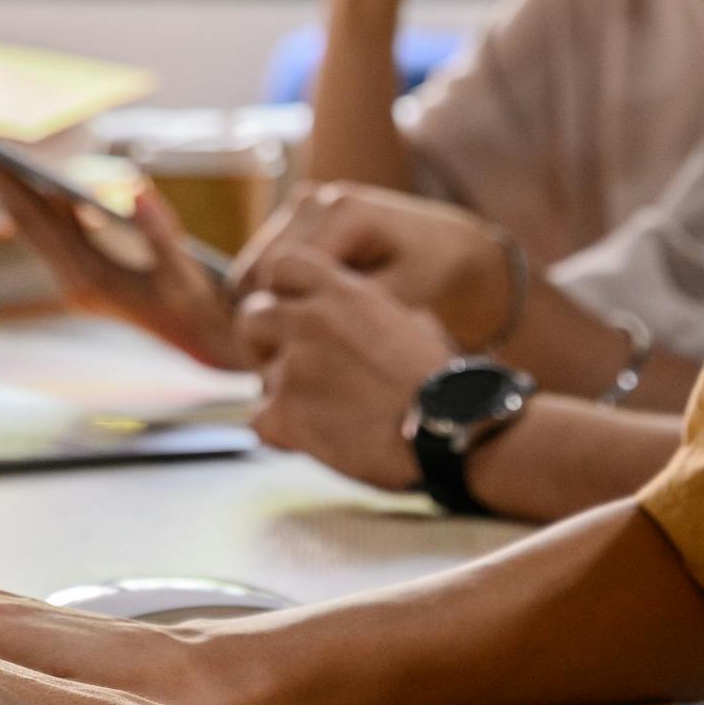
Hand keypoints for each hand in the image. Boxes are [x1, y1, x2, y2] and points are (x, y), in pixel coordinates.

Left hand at [0, 167, 246, 369]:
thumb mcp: (180, 268)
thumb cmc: (192, 304)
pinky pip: (50, 239)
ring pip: (32, 231)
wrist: (197, 344)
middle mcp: (74, 282)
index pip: (39, 220)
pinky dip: (36, 208)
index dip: (8, 183)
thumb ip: (159, 230)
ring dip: (10, 194)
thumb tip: (135, 188)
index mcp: (91, 277)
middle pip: (25, 223)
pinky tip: (31, 184)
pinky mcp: (82, 281)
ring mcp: (75, 284)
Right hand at [232, 183, 510, 350]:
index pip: (280, 270)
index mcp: (343, 213)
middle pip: (258, 266)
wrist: (442, 243)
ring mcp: (302, 204)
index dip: (279, 319)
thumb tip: (300, 334)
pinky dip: (271, 294)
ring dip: (265, 306)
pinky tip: (295, 322)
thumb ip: (351, 312)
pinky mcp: (296, 218)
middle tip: (279, 361)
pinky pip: (263, 264)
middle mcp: (316, 200)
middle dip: (266, 315)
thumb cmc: (428, 273)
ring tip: (287, 345)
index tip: (288, 359)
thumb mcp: (401, 297)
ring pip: (252, 266)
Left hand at [238, 249, 455, 490]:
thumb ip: (360, 310)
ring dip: (281, 394)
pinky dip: (281, 434)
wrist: (451, 429)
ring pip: (258, 376)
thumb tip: (342, 313)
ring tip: (323, 412)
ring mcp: (295, 367)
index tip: (293, 313)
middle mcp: (312, 322)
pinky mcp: (287, 414)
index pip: (283, 264)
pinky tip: (315, 439)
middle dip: (263, 342)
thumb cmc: (439, 382)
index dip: (281, 290)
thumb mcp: (405, 320)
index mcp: (344, 293)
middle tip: (286, 365)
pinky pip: (259, 421)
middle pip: (252, 316)